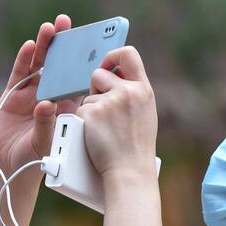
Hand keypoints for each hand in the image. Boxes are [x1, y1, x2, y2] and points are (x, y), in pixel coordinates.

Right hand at [0, 14, 82, 176]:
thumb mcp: (47, 143)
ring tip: (50, 29)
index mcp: (67, 106)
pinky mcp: (14, 95)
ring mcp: (32, 94)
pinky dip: (24, 60)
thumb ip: (46, 123)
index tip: (92, 45)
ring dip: (45, 47)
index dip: (82, 62)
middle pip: (58, 66)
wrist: (13, 168)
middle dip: (63, 45)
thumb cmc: (38, 159)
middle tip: (67, 25)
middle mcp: (51, 96)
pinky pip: (21, 74)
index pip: (77, 79)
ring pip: (40, 65)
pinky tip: (30, 46)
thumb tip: (47, 104)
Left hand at [76, 46, 157, 177]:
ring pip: (88, 94)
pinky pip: (81, 110)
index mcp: (143, 90)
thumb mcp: (145, 114)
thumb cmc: (137, 148)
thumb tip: (118, 76)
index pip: (129, 54)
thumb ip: (133, 94)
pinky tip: (96, 136)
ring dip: (90, 108)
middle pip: (100, 73)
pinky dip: (84, 122)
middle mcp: (128, 91)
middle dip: (96, 88)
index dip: (114, 55)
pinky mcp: (92, 112)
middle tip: (104, 110)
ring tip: (105, 130)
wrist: (130, 171)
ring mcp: (109, 101)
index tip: (108, 65)